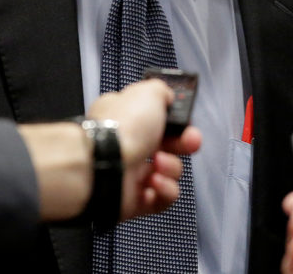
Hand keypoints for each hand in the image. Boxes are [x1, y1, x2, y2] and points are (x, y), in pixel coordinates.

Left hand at [87, 78, 201, 219]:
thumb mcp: (147, 93)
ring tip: (158, 165)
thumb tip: (167, 97)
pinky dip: (164, 190)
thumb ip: (161, 91)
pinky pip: (162, 198)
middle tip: (190, 143)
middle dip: (184, 144)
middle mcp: (129, 144)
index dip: (177, 121)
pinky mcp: (135, 200)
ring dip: (171, 168)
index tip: (187, 122)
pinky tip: (154, 183)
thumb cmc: (123, 126)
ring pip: (169, 172)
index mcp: (128, 117)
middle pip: (168, 146)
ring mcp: (131, 174)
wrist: (102, 164)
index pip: (157, 119)